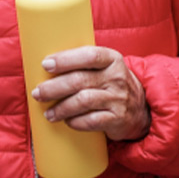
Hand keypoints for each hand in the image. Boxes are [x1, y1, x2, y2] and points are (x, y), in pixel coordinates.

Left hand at [31, 46, 150, 141]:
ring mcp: (118, 99)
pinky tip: (66, 121)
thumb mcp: (105, 66)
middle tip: (38, 93)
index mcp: (112, 58)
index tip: (46, 65)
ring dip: (61, 108)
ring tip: (48, 112)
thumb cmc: (112, 83)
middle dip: (54, 87)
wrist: (141, 108)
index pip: (88, 55)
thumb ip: (84, 63)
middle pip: (80, 80)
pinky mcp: (118, 119)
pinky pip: (91, 121)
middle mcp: (116, 77)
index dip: (65, 59)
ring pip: (83, 101)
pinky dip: (75, 122)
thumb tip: (47, 65)